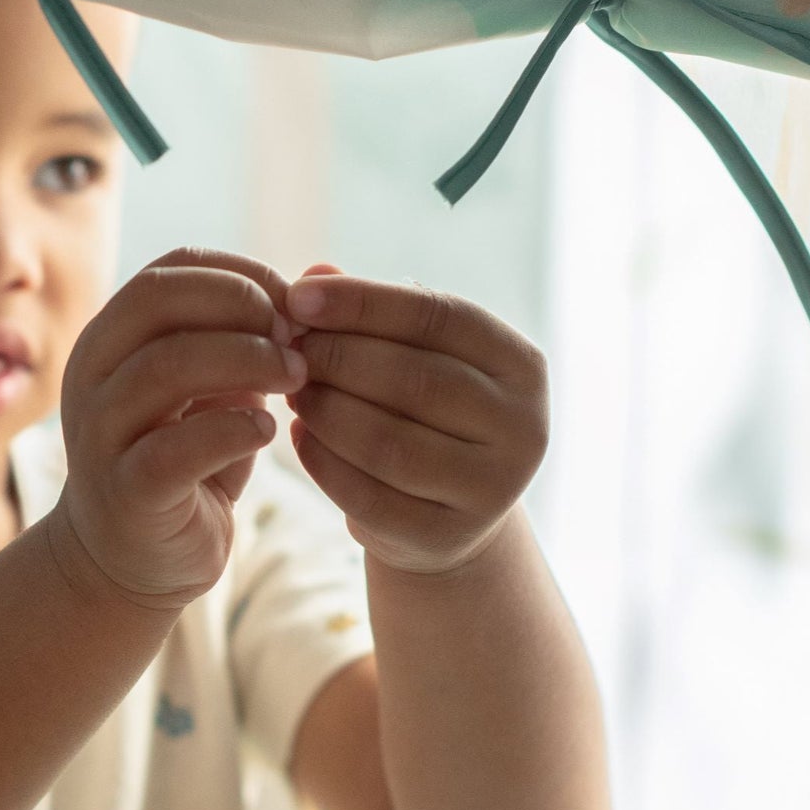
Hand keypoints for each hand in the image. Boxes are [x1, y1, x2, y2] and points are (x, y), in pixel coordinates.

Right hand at [53, 246, 307, 612]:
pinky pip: (176, 448)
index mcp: (111, 339)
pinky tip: (270, 431)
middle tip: (297, 335)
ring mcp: (101, 434)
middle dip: (240, 304)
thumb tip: (323, 275)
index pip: (168, 270)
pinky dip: (233, 430)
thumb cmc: (183, 463)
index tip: (295, 303)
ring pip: (165, 367)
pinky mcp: (126, 492)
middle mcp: (92, 376)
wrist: (130, 563)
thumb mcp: (215, 390)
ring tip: (296, 376)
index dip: (239, 273)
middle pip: (157, 301)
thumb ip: (249, 338)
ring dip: (246, 360)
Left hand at [280, 263, 549, 578]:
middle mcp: (522, 427)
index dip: (363, 302)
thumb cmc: (425, 412)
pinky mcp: (445, 535)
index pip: (439, 316)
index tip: (298, 296)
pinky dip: (321, 462)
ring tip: (292, 392)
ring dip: (324, 411)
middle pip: (414, 379)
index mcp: (522, 365)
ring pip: (387, 442)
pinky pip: (367, 496)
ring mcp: (491, 489)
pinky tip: (298, 436)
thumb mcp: (413, 356)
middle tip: (287, 349)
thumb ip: (370, 313)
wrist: (448, 513)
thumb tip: (314, 273)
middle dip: (336, 358)